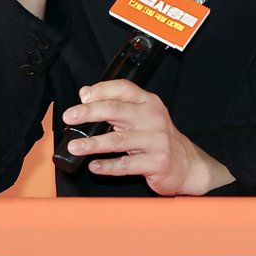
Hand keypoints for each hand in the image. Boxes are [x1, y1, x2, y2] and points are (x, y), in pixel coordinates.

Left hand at [63, 79, 234, 195]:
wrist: (185, 163)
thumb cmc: (156, 138)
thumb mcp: (143, 116)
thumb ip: (118, 104)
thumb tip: (86, 95)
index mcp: (149, 103)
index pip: (124, 89)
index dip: (102, 90)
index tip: (83, 96)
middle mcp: (153, 118)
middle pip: (117, 111)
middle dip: (90, 112)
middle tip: (70, 116)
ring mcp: (156, 141)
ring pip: (118, 140)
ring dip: (93, 143)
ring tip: (75, 146)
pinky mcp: (156, 162)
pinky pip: (126, 165)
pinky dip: (107, 166)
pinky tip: (94, 166)